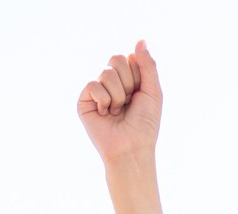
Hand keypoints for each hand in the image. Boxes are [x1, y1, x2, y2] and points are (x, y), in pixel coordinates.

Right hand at [78, 40, 162, 161]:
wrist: (131, 148)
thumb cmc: (145, 124)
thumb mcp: (153, 91)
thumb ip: (148, 65)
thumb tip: (140, 40)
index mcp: (128, 79)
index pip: (129, 58)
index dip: (138, 75)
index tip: (140, 94)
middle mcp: (112, 83)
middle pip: (116, 59)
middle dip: (128, 82)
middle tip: (128, 103)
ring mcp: (97, 92)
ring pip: (106, 73)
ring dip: (118, 95)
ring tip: (117, 112)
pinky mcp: (84, 101)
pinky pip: (93, 85)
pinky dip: (104, 100)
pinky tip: (105, 114)